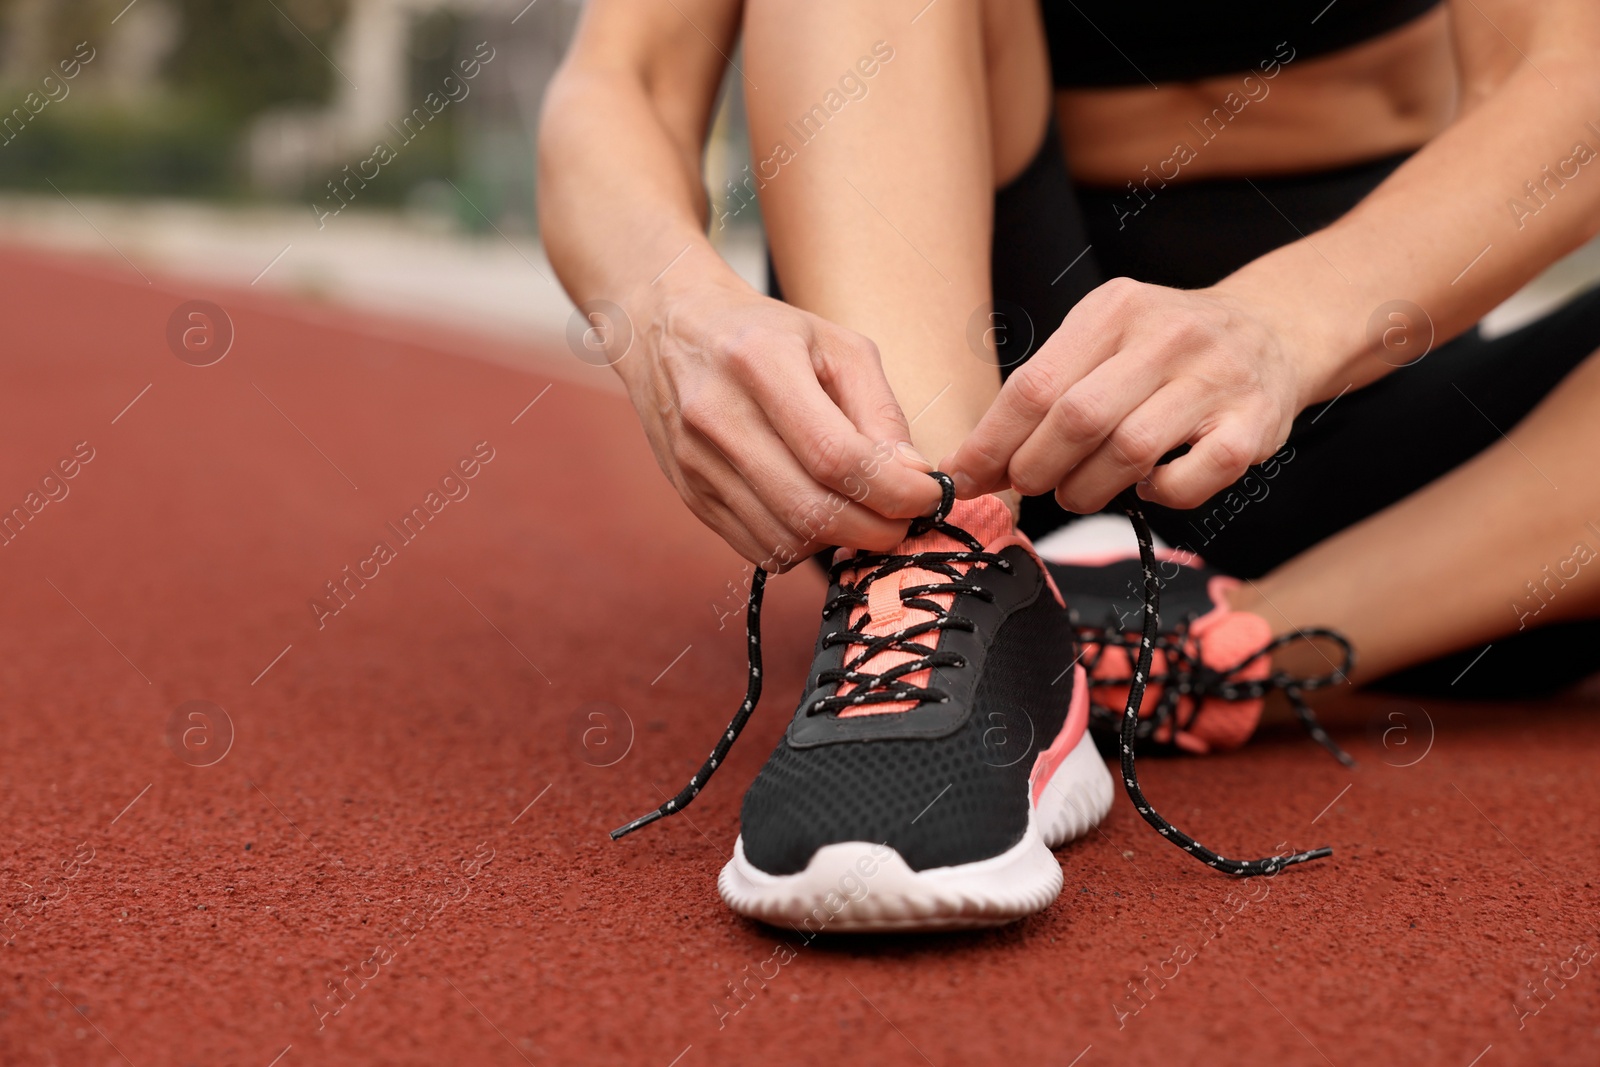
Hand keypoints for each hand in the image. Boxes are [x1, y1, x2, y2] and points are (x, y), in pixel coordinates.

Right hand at [612, 275, 941, 568]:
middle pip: (810, 508)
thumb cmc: (764, 332)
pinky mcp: (688, 494)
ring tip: (863, 515)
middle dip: (875, 529)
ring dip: (839, 542)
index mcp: (759, 362)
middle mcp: (717, 415)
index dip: (894, 491)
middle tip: (904, 520)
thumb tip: (912, 477)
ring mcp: (696, 462)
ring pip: (785, 538)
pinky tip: (818, 516)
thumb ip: (879, 410)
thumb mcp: (835, 345)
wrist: (668, 327)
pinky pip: (756, 548)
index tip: (929, 496)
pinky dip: (801, 547)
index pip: (836, 456)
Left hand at [944, 278, 1305, 511]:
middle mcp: (1168, 337)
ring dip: (1086, 489)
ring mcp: (1215, 381)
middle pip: (1077, 419)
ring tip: (1078, 491)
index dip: (992, 441)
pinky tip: (1148, 485)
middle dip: (1035, 468)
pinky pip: (1187, 480)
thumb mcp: (1105, 337)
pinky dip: (1156, 496)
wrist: (1274, 331)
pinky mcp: (1253, 426)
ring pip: (1128, 452)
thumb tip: (975, 460)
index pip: (1035, 384)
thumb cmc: (1165, 348)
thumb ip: (1046, 389)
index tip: (964, 476)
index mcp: (1115, 309)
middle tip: (1029, 485)